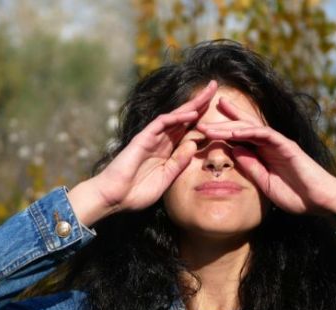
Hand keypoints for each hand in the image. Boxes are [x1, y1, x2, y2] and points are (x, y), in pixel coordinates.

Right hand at [69, 80, 217, 225]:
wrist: (114, 198)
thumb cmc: (136, 193)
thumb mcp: (165, 179)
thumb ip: (179, 163)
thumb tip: (194, 144)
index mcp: (167, 151)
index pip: (187, 129)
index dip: (202, 117)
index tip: (220, 110)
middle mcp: (161, 140)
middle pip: (183, 117)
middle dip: (200, 102)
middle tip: (216, 86)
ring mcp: (151, 138)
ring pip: (175, 116)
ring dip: (192, 104)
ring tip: (209, 92)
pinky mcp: (143, 138)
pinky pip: (162, 123)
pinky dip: (177, 117)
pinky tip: (192, 114)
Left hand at [197, 97, 335, 218]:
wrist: (320, 201)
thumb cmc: (296, 195)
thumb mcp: (265, 182)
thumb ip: (251, 166)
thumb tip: (234, 151)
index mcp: (264, 153)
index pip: (241, 137)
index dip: (223, 131)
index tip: (205, 129)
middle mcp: (270, 144)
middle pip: (243, 126)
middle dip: (223, 120)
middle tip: (201, 115)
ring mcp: (279, 143)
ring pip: (250, 128)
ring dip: (229, 125)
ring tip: (209, 124)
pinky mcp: (287, 146)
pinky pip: (265, 135)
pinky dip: (249, 131)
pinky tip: (233, 130)